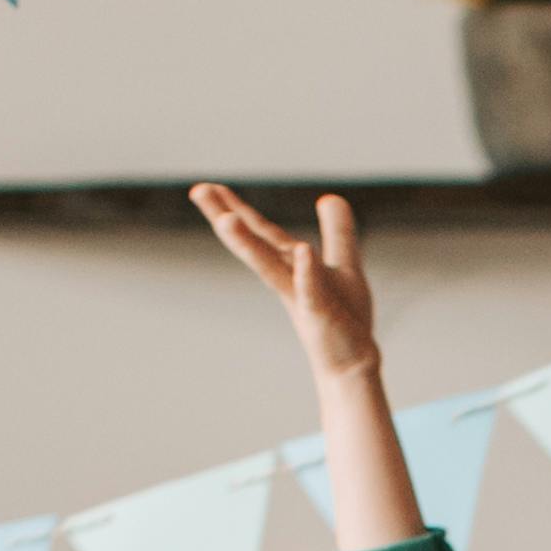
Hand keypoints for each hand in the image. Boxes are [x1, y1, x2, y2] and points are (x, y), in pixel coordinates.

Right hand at [190, 180, 382, 393]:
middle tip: (197, 191)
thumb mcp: (344, 264)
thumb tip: (330, 197)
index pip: (261, 232)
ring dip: (248, 244)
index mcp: (290, 265)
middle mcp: (288, 278)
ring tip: (226, 219)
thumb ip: (336, 232)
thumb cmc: (345, 317)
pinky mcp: (321, 315)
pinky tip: (303, 250)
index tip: (207, 187)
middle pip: (254, 244)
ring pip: (270, 267)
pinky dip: (307, 271)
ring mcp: (301, 297)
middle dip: (226, 217)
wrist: (353, 363)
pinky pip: (312, 290)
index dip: (236, 208)